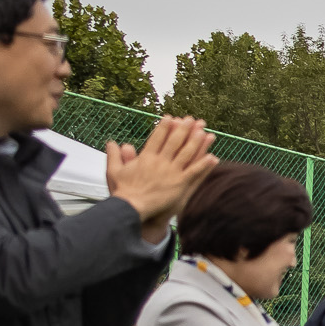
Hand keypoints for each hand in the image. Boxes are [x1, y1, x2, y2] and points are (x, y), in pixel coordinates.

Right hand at [107, 116, 217, 240]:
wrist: (131, 207)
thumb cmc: (123, 191)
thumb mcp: (113, 171)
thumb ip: (114, 155)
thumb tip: (112, 143)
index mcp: (146, 157)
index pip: (157, 138)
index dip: (165, 127)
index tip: (171, 118)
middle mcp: (160, 162)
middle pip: (174, 142)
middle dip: (183, 129)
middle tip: (191, 119)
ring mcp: (171, 172)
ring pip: (186, 153)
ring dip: (196, 142)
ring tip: (204, 132)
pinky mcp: (179, 184)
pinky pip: (194, 172)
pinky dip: (204, 165)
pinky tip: (213, 157)